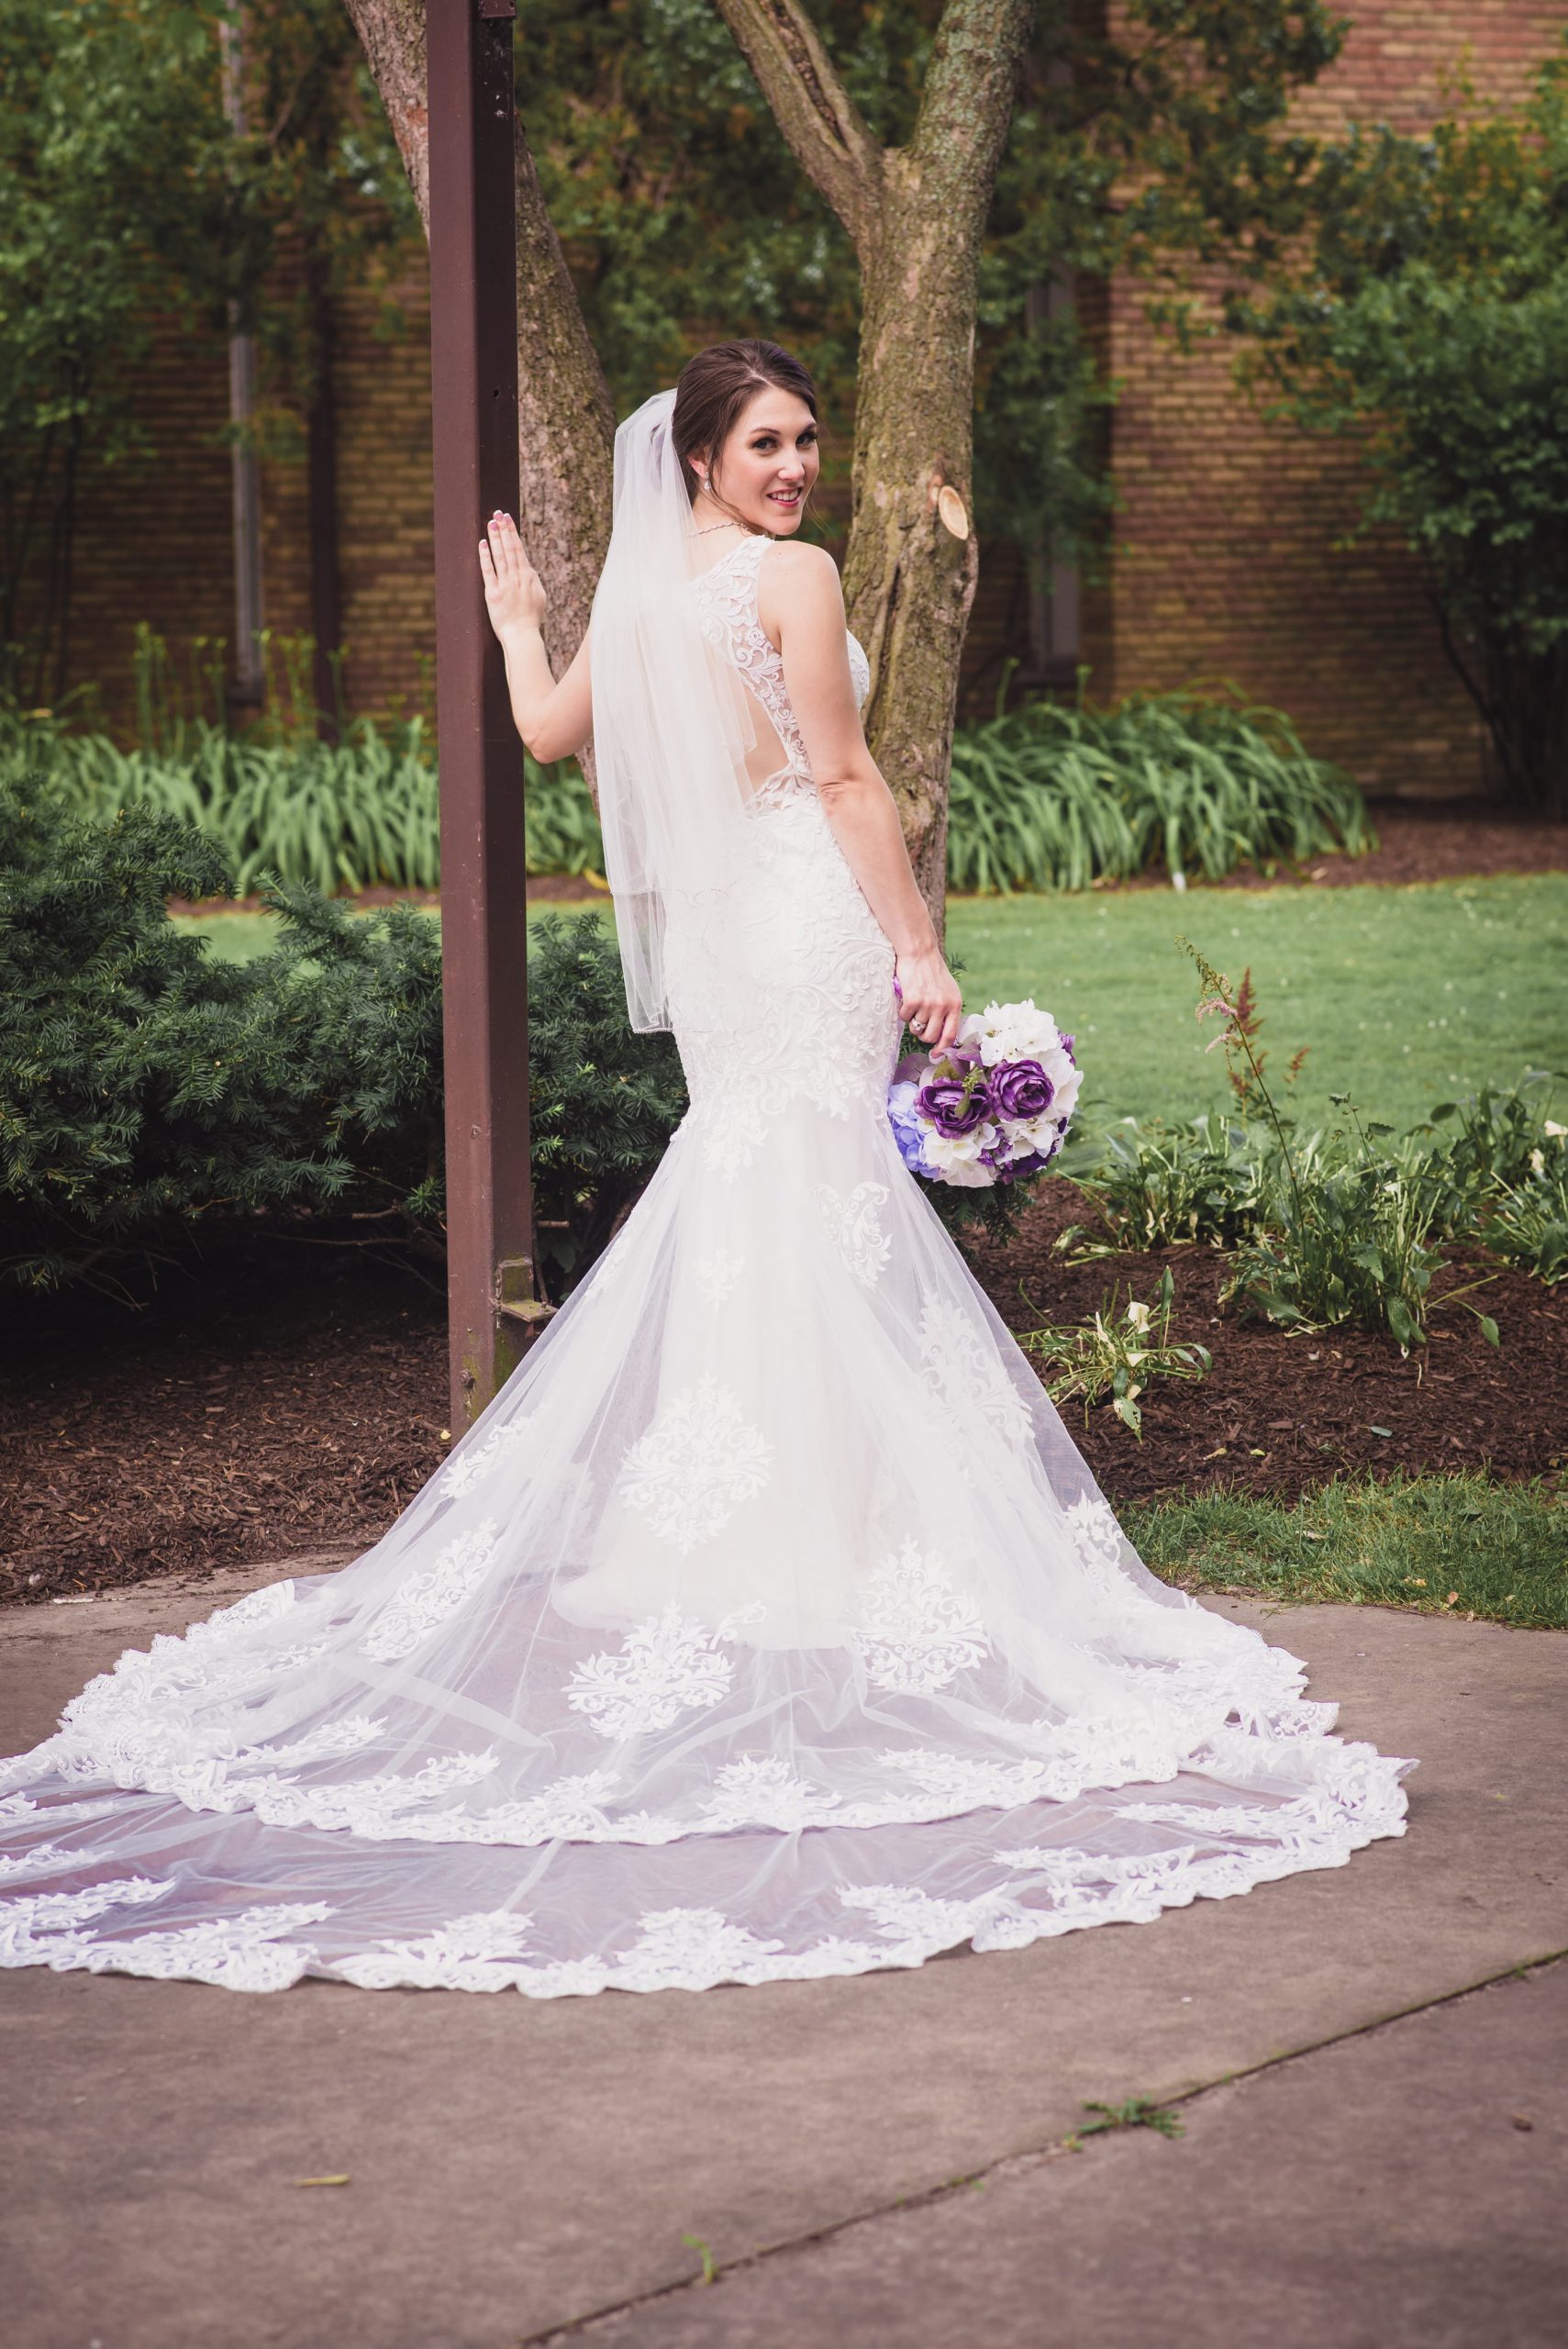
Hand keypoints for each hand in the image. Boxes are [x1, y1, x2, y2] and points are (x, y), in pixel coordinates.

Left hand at [478, 510, 546, 639]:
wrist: (522, 636)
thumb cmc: (532, 619)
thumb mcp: (540, 597)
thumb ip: (533, 580)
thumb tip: (528, 568)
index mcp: (529, 577)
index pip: (519, 549)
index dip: (512, 532)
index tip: (507, 518)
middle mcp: (517, 578)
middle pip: (510, 548)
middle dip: (503, 529)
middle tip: (497, 513)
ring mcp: (505, 585)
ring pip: (500, 556)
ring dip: (495, 538)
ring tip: (490, 522)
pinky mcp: (493, 594)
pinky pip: (488, 572)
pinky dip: (485, 557)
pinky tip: (482, 544)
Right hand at [894, 947, 962, 1052]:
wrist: (920, 952)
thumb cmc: (933, 972)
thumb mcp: (949, 990)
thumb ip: (948, 1010)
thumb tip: (942, 1036)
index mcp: (955, 1004)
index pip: (950, 1035)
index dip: (942, 1049)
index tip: (934, 1055)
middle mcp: (943, 1006)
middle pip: (931, 1036)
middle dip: (923, 1034)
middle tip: (919, 1024)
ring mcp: (928, 1004)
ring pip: (916, 1028)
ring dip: (912, 1020)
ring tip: (914, 1004)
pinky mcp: (913, 1000)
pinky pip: (905, 1017)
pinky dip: (903, 1011)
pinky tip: (906, 998)